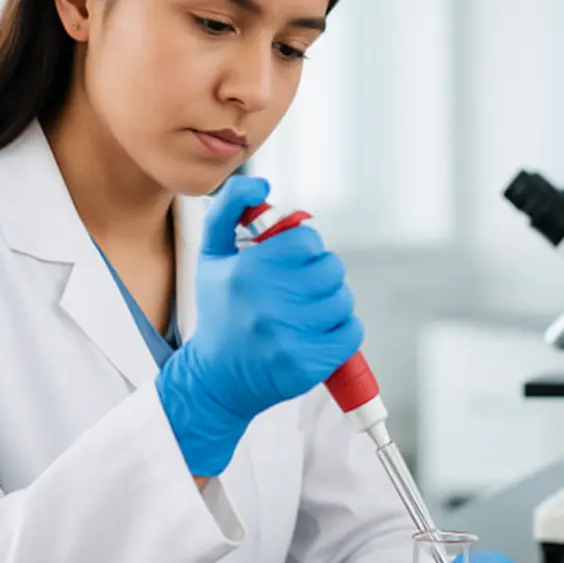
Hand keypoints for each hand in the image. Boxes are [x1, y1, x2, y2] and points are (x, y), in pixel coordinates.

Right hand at [156, 175, 362, 476]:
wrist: (216, 378)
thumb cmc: (221, 310)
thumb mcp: (212, 256)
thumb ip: (229, 208)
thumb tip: (262, 184)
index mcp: (247, 271)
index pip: (307, 240)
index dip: (304, 249)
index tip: (290, 263)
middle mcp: (267, 304)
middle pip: (331, 268)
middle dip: (319, 275)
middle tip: (299, 289)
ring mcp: (289, 337)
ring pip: (343, 299)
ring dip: (331, 303)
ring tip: (305, 313)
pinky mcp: (309, 365)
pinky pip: (352, 332)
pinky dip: (341, 331)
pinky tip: (315, 334)